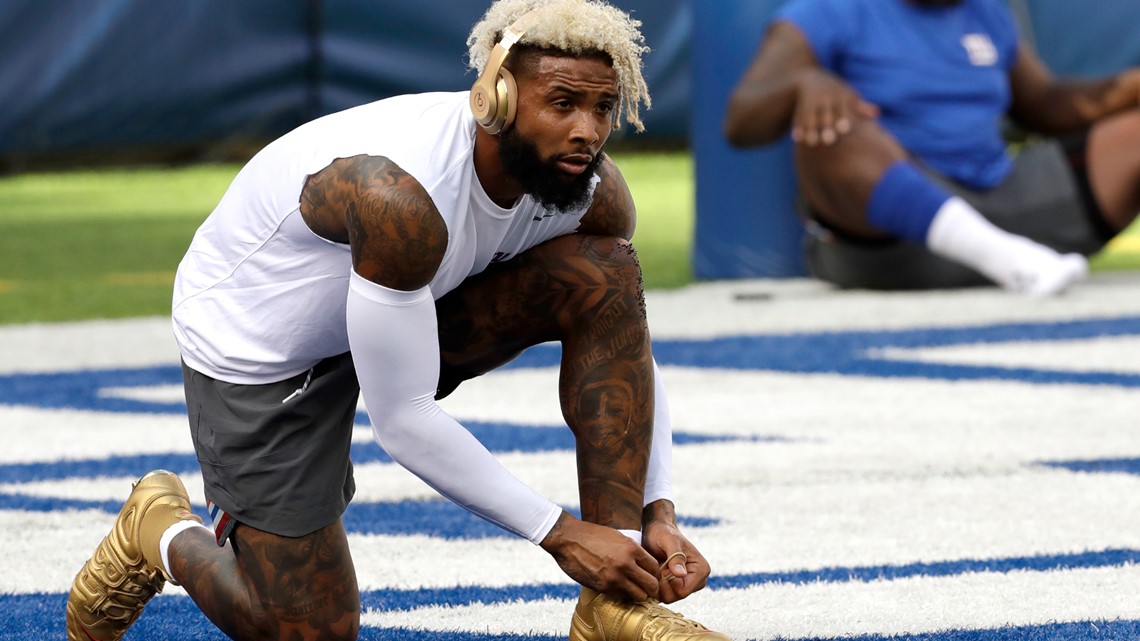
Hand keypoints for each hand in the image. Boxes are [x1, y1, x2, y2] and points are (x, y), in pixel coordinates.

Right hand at [540, 512, 660, 601]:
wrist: (567, 539)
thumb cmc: (592, 535)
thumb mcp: (618, 537)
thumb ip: (632, 551)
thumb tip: (644, 564)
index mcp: (631, 548)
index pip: (655, 568)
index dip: (656, 574)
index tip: (652, 576)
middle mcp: (625, 564)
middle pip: (651, 585)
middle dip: (652, 588)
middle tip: (648, 588)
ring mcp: (614, 577)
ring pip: (639, 596)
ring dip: (639, 595)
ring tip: (634, 590)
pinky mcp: (602, 587)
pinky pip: (621, 597)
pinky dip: (624, 596)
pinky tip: (620, 589)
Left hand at [641, 500, 710, 602]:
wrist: (657, 531)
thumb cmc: (662, 533)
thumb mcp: (668, 541)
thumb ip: (676, 557)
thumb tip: (682, 574)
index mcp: (701, 569)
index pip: (683, 591)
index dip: (667, 582)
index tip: (660, 566)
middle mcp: (698, 580)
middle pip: (676, 596)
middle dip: (662, 584)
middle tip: (657, 566)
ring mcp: (689, 584)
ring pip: (669, 598)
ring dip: (658, 584)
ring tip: (656, 568)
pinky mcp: (679, 586)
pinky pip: (665, 595)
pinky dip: (657, 586)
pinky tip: (655, 572)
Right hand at [792, 69, 879, 145]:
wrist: (811, 79)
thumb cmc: (837, 94)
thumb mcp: (848, 97)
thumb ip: (860, 107)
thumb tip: (876, 114)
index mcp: (840, 94)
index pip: (842, 107)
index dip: (843, 118)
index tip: (844, 130)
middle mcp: (825, 96)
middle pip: (826, 113)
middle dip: (826, 126)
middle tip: (828, 141)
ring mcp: (811, 100)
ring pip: (810, 115)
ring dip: (810, 129)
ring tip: (811, 143)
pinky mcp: (799, 105)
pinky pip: (798, 115)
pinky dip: (797, 126)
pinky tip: (797, 138)